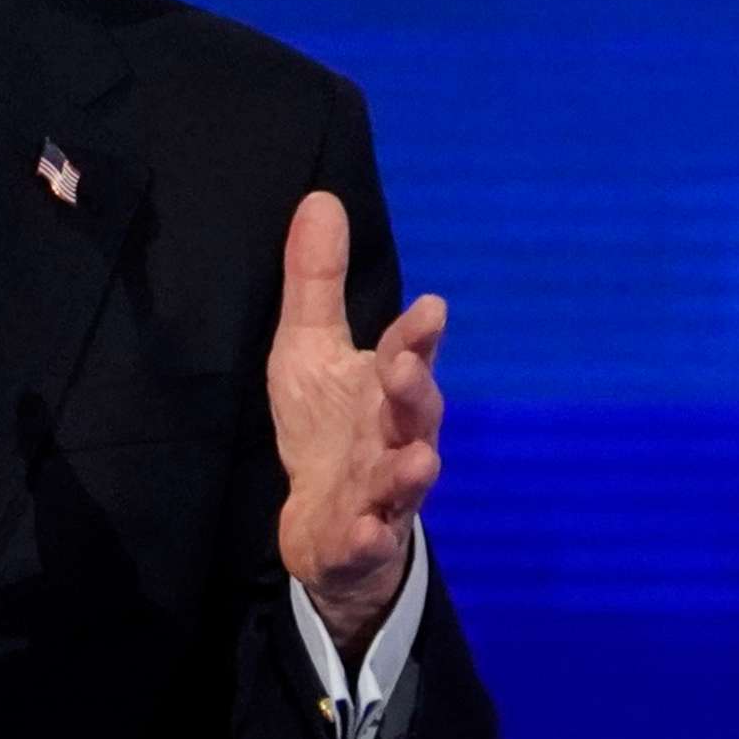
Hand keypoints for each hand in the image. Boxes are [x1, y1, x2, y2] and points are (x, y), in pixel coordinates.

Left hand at [267, 189, 445, 654]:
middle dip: (415, 393)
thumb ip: (317, 281)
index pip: (404, 354)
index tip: (430, 307)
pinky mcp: (359, 540)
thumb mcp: (309, 348)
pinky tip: (368, 531)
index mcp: (383, 389)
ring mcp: (380, 493)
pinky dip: (371, 536)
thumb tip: (321, 197)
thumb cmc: (327, 428)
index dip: (417, 334)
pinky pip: (369, 540)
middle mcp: (392, 438)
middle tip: (408, 370)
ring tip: (420, 460)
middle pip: (413, 415)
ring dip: (411, 472)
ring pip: (403, 481)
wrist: (328, 527)